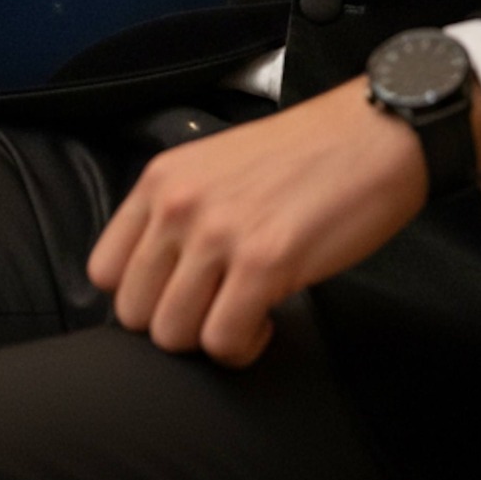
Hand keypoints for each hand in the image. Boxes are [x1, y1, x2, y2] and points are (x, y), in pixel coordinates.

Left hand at [87, 79, 426, 366]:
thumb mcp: (218, 167)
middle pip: (134, 314)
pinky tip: (268, 319)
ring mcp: (219, 232)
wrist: (376, 132)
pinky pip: (223, 342)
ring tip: (245, 312)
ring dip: (211, 338)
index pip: (104, 271)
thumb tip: (159, 282)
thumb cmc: (308, 153)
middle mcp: (180, 203)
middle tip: (219, 307)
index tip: (180, 295)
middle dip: (178, 323)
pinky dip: (244, 347)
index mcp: (163, 179)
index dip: (144, 296)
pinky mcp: (264, 262)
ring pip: (173, 335)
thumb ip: (180, 213)